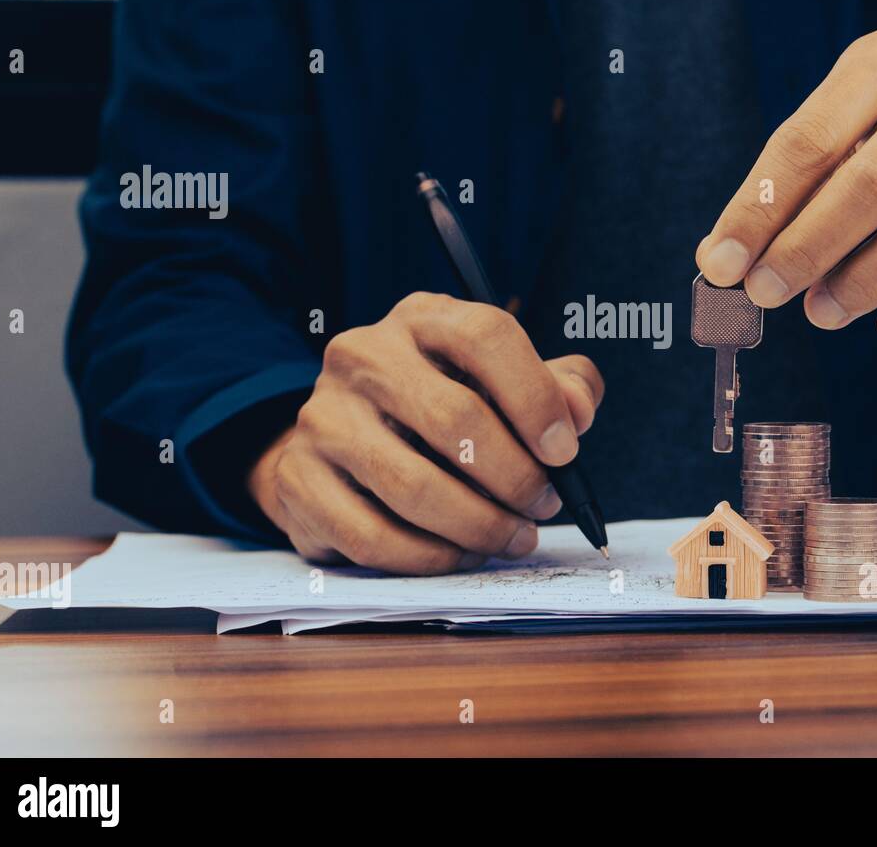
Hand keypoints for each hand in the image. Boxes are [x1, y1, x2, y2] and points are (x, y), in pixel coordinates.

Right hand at [247, 293, 603, 573]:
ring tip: (514, 537)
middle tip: (544, 506)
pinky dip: (431, 557)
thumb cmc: (440, 408)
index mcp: (422, 319)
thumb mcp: (502, 381)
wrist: (341, 440)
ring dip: (480, 525)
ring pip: (414, 487)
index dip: (535, 397)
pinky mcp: (298, 478)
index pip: (485, 336)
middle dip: (515, 476)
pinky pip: (373, 536)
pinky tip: (462, 554)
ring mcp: (323, 416)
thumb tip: (578, 412)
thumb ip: (557, 387)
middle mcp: (363, 355)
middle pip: (454, 419)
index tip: (565, 450)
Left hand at [696, 28, 876, 342]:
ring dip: (864, 281)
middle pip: (869, 185)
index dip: (759, 208)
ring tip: (821, 312)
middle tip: (765, 293)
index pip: (808, 141)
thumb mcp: (858, 118)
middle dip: (806, 248)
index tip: (720, 264)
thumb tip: (722, 257)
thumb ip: (796, 181)